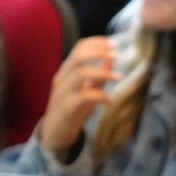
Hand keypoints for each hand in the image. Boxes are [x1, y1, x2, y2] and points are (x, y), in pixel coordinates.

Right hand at [39, 36, 118, 158]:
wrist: (57, 132)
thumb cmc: (73, 109)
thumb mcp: (87, 90)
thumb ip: (98, 76)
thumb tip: (112, 60)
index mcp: (67, 71)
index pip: (78, 48)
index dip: (96, 43)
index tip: (114, 44)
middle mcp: (62, 78)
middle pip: (78, 57)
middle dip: (99, 53)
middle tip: (116, 55)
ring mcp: (62, 92)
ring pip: (79, 74)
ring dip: (102, 73)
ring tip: (118, 77)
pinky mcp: (66, 108)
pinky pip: (82, 97)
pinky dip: (98, 95)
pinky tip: (109, 100)